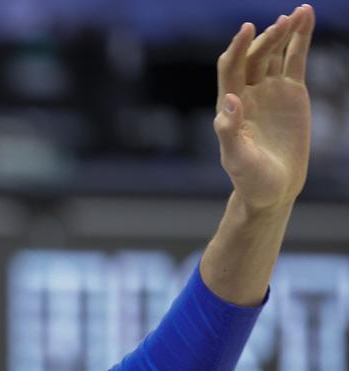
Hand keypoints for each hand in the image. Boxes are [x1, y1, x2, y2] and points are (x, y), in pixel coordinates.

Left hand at [214, 5, 313, 209]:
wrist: (274, 189)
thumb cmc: (250, 178)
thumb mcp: (237, 158)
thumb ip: (229, 131)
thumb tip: (230, 100)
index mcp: (229, 107)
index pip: (230, 68)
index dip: (237, 48)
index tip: (247, 29)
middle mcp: (247, 93)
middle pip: (254, 56)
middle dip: (267, 38)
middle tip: (282, 22)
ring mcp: (269, 91)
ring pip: (274, 53)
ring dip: (283, 32)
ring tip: (298, 13)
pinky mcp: (291, 93)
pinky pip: (295, 60)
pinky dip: (300, 40)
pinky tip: (305, 18)